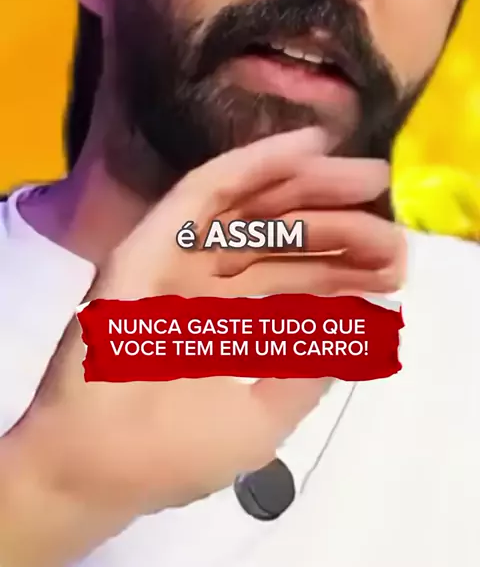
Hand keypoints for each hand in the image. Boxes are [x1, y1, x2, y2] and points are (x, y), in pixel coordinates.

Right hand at [0, 127, 404, 565]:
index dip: (348, 269)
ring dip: (310, 185)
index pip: (300, 281)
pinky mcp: (155, 239)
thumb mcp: (263, 417)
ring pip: (253, 206)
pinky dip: (255, 164)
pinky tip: (306, 147)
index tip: (398, 263)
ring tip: (365, 174)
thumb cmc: (174, 452)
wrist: (99, 466)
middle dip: (340, 224)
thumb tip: (361, 329)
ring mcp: (182, 256)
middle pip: (283, 238)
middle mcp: (212, 281)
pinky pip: (208, 191)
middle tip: (393, 222)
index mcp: (235, 320)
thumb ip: (308, 372)